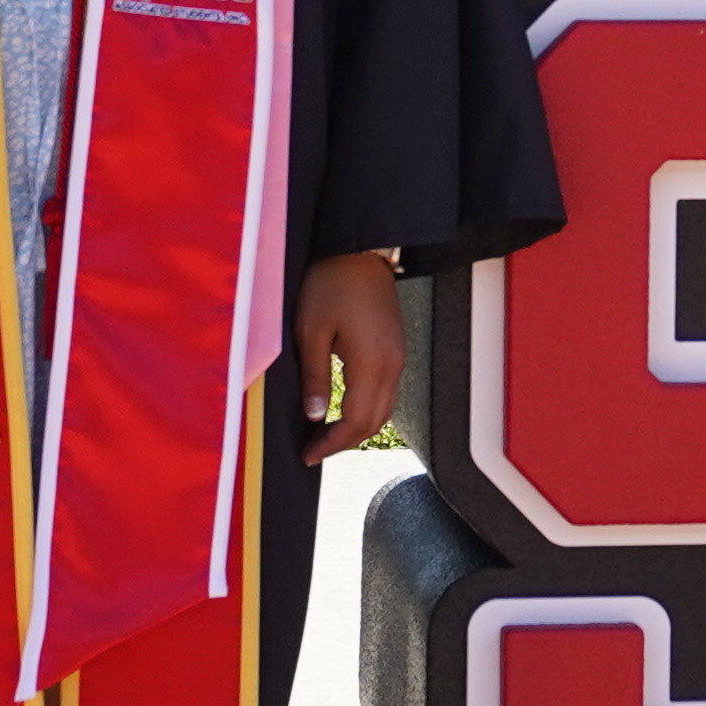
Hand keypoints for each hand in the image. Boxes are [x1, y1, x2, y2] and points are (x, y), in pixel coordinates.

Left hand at [292, 251, 407, 460]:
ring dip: (356, 428)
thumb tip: (315, 417)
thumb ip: (315, 377)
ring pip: (383, 410)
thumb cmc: (330, 284)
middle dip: (344, 442)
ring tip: (324, 435)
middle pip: (374, 422)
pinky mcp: (395, 348)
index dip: (332, 444)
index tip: (308, 455)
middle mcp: (393, 365)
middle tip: (313, 449)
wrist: (358, 250)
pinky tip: (343, 410)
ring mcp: (398, 357)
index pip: (357, 422)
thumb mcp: (311, 331)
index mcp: (373, 363)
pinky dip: (365, 409)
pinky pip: (385, 392)